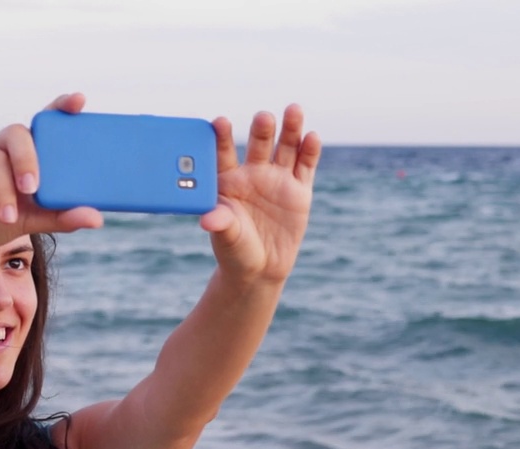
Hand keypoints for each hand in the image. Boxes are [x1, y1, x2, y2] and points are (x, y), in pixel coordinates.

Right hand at [0, 93, 102, 254]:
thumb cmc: (0, 221)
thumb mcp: (34, 221)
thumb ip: (62, 216)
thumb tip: (97, 219)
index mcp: (25, 152)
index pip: (43, 122)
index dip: (60, 107)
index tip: (79, 101)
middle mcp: (1, 145)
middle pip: (16, 132)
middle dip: (26, 159)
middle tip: (31, 188)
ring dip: (2, 191)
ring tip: (8, 218)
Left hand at [200, 105, 321, 286]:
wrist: (260, 268)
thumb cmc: (234, 250)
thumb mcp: (226, 237)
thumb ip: (220, 223)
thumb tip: (208, 220)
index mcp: (227, 181)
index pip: (223, 154)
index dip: (222, 137)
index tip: (219, 121)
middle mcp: (252, 174)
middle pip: (258, 145)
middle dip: (261, 130)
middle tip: (263, 117)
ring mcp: (277, 179)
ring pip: (285, 148)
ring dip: (290, 129)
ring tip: (294, 110)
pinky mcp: (299, 189)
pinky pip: (305, 166)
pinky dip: (309, 151)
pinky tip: (311, 137)